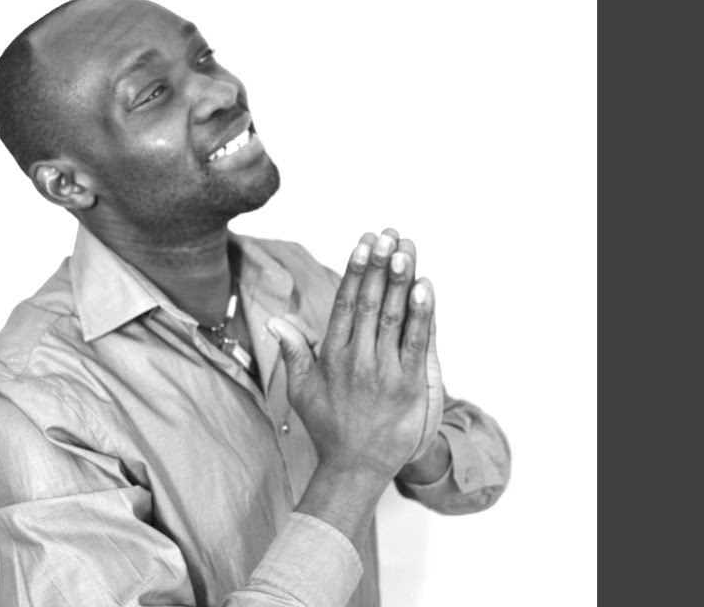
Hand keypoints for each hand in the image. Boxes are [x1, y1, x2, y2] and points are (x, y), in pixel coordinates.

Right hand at [268, 229, 434, 480]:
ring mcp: (384, 372)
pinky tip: (426, 286)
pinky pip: (416, 342)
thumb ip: (294, 351)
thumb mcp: (302, 390)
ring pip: (393, 317)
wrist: (356, 468)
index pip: (345, 304)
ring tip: (405, 249)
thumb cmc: (329, 426)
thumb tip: (277, 321)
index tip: (362, 242)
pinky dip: (422, 314)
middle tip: (387, 234)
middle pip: (369, 303)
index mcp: (331, 356)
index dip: (355, 270)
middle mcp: (357, 360)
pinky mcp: (409, 386)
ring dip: (401, 280)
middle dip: (379, 266)